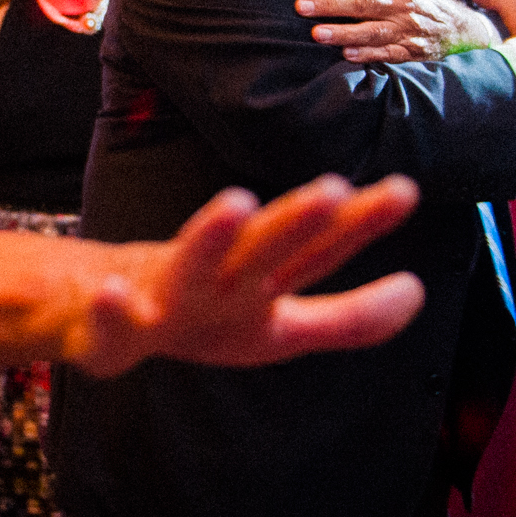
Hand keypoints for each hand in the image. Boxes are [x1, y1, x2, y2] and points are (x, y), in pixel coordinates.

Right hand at [71, 174, 425, 377]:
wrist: (98, 304)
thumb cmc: (200, 311)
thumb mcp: (279, 327)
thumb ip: (349, 318)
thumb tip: (418, 294)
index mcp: (260, 286)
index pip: (320, 253)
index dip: (359, 228)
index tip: (404, 193)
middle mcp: (218, 282)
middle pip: (264, 249)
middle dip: (296, 221)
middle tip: (334, 188)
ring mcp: (164, 298)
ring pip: (190, 264)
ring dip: (213, 235)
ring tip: (238, 203)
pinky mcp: (111, 328)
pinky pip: (113, 322)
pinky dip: (113, 307)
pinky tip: (115, 292)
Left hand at [296, 0, 499, 62]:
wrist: (460, 27)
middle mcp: (400, 4)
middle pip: (360, 3)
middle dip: (330, 4)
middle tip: (301, 6)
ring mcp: (405, 29)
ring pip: (370, 31)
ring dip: (343, 33)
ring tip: (317, 34)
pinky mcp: (410, 51)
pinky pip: (387, 53)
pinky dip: (368, 54)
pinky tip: (347, 55)